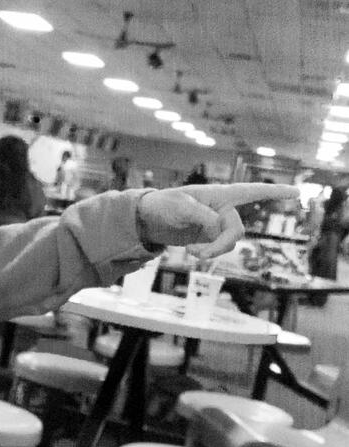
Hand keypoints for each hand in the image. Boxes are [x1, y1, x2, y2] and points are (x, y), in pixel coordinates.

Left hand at [137, 183, 298, 257]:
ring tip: (190, 251)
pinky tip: (191, 251)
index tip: (298, 192)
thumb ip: (202, 216)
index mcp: (220, 195)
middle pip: (236, 232)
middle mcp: (223, 210)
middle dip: (219, 246)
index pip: (252, 192)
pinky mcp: (208, 238)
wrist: (148, 219)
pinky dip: (205, 255)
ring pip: (228, 244)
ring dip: (211, 252)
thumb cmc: (164, 204)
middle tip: (198, 254)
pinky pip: (216, 250)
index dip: (275, 192)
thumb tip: (218, 227)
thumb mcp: (180, 207)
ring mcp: (216, 225)